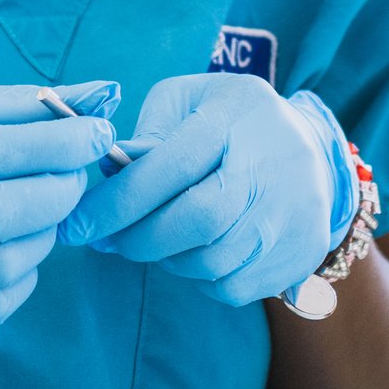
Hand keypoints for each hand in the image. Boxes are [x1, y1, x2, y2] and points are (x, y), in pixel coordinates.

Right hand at [0, 80, 119, 346]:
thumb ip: (23, 103)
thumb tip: (103, 95)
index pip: (0, 150)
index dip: (65, 143)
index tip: (100, 132)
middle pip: (5, 214)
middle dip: (61, 192)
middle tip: (74, 177)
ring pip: (7, 265)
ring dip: (44, 235)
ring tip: (38, 211)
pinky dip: (21, 276)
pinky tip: (10, 248)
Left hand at [60, 74, 352, 307]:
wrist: (311, 147)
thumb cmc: (230, 122)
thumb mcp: (189, 101)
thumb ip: (150, 131)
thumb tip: (114, 171)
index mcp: (237, 116)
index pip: (172, 165)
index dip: (118, 201)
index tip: (77, 225)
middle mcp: (274, 164)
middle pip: (198, 220)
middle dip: (141, 238)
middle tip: (112, 241)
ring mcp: (295, 213)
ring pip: (213, 260)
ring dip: (169, 259)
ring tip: (158, 239)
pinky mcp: (303, 252)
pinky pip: (234, 287)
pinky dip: (203, 279)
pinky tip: (198, 252)